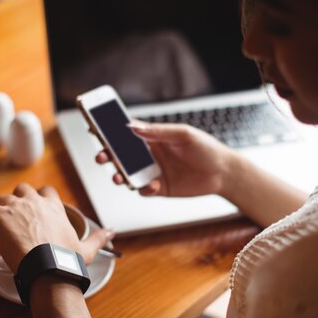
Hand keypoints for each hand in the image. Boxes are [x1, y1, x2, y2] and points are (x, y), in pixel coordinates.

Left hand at [0, 183, 113, 272]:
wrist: (47, 267)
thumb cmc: (65, 259)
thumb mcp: (87, 248)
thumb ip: (99, 237)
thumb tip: (112, 232)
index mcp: (53, 206)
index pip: (46, 190)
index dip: (39, 197)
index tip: (37, 207)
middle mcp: (34, 202)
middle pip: (22, 189)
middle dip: (18, 199)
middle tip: (16, 215)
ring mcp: (15, 207)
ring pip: (3, 198)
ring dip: (1, 208)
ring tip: (0, 222)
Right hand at [96, 123, 237, 196]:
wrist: (223, 174)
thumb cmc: (206, 148)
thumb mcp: (183, 135)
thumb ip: (158, 132)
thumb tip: (132, 127)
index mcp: (154, 137)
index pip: (127, 131)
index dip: (110, 130)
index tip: (94, 127)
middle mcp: (150, 154)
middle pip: (121, 154)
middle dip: (108, 155)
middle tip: (101, 157)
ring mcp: (153, 171)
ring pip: (128, 173)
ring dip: (119, 174)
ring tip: (118, 176)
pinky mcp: (159, 188)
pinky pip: (143, 190)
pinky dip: (143, 188)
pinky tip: (151, 186)